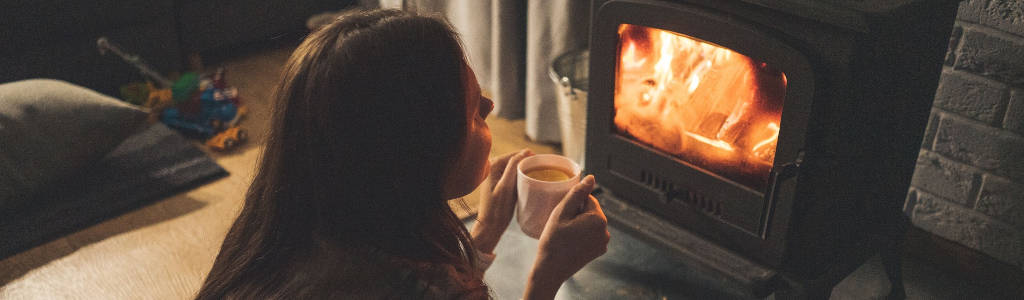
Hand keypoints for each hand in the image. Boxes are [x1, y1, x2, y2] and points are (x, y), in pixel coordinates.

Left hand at [472, 148, 532, 253]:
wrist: (490, 226)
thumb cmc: (498, 209)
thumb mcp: (507, 186)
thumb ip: (514, 166)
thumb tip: (526, 151)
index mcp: (493, 164)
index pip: (516, 155)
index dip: (530, 158)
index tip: (543, 165)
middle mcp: (492, 167)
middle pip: (515, 160)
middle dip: (528, 164)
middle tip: (542, 172)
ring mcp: (494, 175)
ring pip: (515, 168)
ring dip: (525, 171)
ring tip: (537, 177)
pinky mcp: (498, 183)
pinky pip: (512, 175)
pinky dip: (521, 177)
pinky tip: (528, 183)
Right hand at [524, 175, 608, 298]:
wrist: (551, 269)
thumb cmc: (553, 240)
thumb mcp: (561, 213)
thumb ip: (577, 193)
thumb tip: (591, 178)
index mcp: (598, 219)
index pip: (588, 199)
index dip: (573, 204)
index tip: (563, 215)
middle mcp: (605, 231)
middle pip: (590, 210)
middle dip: (578, 214)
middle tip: (562, 225)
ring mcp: (603, 242)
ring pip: (590, 222)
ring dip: (580, 224)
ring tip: (565, 234)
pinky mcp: (599, 251)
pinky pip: (591, 234)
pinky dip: (582, 234)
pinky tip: (570, 242)